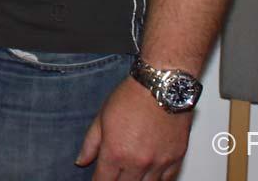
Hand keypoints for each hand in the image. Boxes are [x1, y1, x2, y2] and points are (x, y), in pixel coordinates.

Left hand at [76, 76, 190, 179]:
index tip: (98, 180)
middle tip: (114, 175)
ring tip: (131, 174)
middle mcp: (137, 162)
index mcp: (115, 152)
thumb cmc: (132, 96)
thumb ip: (90, 143)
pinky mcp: (176, 158)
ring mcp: (159, 162)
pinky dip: (158, 179)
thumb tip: (81, 161)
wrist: (162, 86)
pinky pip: (167, 179)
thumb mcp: (102, 117)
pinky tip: (151, 175)